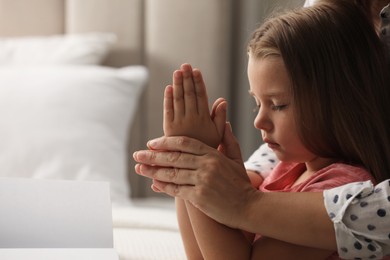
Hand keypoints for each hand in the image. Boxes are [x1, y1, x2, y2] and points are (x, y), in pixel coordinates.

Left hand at [133, 122, 257, 228]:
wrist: (250, 207)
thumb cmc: (241, 183)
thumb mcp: (236, 158)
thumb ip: (228, 140)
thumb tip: (224, 122)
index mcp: (213, 154)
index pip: (184, 143)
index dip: (166, 142)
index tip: (152, 143)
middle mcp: (206, 165)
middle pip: (174, 157)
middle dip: (153, 156)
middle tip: (138, 154)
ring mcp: (202, 181)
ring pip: (172, 173)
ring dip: (153, 171)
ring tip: (139, 168)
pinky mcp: (199, 197)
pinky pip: (176, 189)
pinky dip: (163, 186)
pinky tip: (154, 183)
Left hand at [163, 63, 225, 147]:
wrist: (192, 166)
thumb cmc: (207, 148)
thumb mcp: (218, 134)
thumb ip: (219, 117)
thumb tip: (222, 100)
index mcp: (204, 119)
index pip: (201, 96)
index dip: (199, 82)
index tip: (197, 71)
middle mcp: (191, 119)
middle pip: (189, 95)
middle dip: (187, 79)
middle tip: (185, 65)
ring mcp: (179, 123)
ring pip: (178, 100)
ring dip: (178, 84)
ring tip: (177, 72)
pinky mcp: (169, 128)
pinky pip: (168, 111)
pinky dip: (168, 99)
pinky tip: (169, 88)